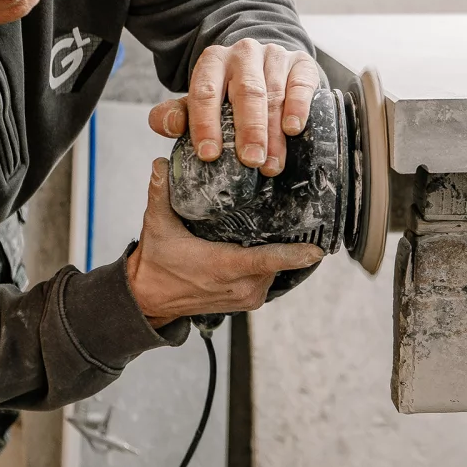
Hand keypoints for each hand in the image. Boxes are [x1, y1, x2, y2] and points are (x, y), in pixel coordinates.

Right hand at [126, 159, 323, 327]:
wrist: (149, 299)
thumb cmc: (156, 264)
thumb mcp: (158, 225)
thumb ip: (161, 192)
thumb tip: (161, 163)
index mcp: (224, 267)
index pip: (267, 260)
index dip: (295, 254)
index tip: (318, 249)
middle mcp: (240, 286)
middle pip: (276, 259)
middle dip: (283, 241)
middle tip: (285, 218)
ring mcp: (246, 297)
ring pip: (274, 270)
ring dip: (273, 254)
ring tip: (266, 233)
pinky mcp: (247, 302)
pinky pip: (268, 279)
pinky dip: (266, 266)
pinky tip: (258, 249)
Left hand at [148, 39, 319, 176]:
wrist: (268, 66)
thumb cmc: (231, 93)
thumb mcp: (201, 102)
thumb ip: (178, 114)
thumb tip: (169, 125)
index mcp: (213, 61)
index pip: (205, 92)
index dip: (205, 124)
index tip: (208, 155)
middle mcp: (244, 54)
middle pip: (247, 92)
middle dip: (248, 130)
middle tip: (250, 162)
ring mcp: (275, 55)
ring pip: (275, 94)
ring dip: (274, 133)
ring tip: (271, 164)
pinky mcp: (301, 62)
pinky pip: (301, 84)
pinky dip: (298, 107)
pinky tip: (293, 129)